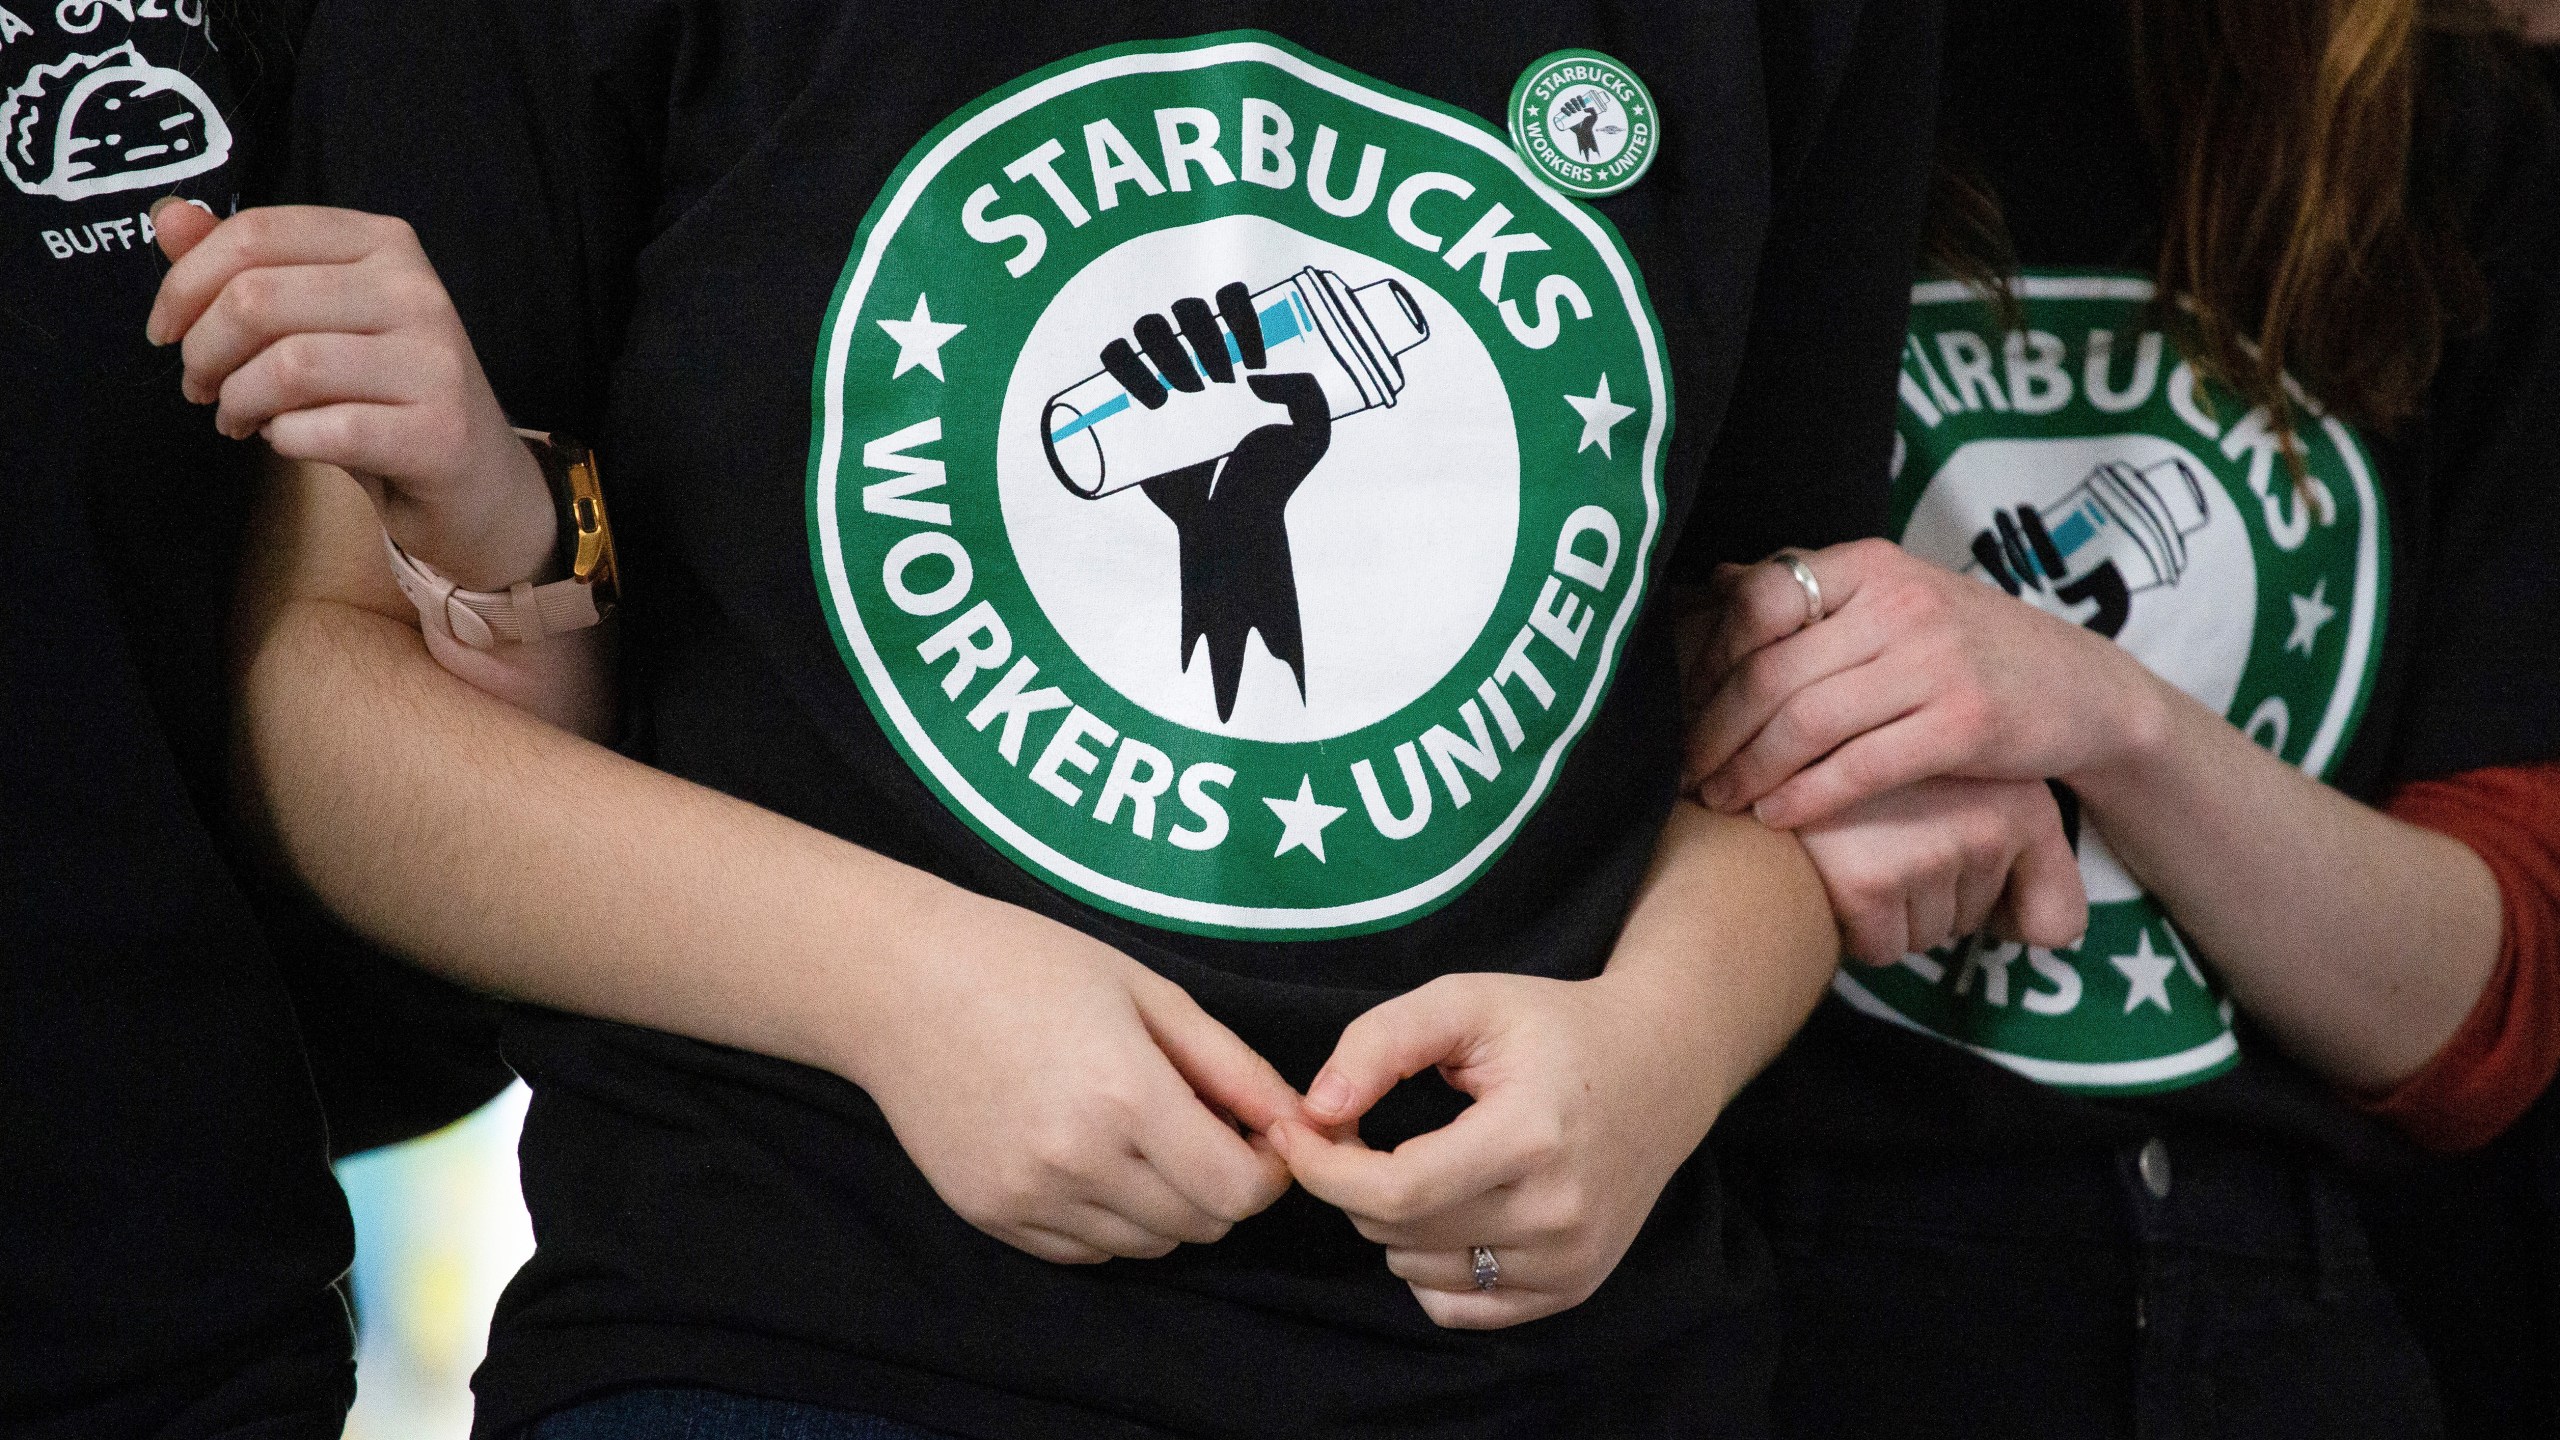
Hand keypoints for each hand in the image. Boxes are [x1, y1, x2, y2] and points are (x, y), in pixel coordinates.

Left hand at [146, 201, 554, 591]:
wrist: (474, 480)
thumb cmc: (380, 393)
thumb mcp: (313, 318)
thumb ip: (243, 266)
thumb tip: (169, 217)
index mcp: (384, 244)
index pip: (256, 233)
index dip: (184, 284)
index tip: (165, 332)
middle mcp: (418, 291)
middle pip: (258, 299)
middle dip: (203, 351)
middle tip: (200, 386)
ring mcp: (436, 362)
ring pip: (286, 366)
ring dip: (238, 401)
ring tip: (238, 419)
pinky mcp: (439, 432)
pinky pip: (322, 430)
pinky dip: (285, 441)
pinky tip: (290, 442)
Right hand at [849, 894, 1298, 1264]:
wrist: (898, 983)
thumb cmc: (1027, 965)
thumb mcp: (1147, 991)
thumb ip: (1231, 1066)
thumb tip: (1299, 1121)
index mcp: (1126, 1097)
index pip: (1237, 1191)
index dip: (1267, 1170)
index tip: (1258, 1134)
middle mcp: (1078, 1162)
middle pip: (1199, 1226)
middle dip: (1223, 1186)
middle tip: (1204, 1128)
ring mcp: (1029, 1198)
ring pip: (1147, 1245)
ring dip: (1168, 1205)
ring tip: (1142, 1136)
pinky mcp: (992, 1216)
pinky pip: (1085, 1251)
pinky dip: (1110, 1219)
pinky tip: (1093, 1156)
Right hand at [1102, 282, 1332, 721]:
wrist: (1231, 524)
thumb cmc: (1272, 479)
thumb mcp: (1312, 437)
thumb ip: (1309, 395)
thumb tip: (1254, 377)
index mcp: (1239, 354)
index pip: (1231, 302)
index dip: (1239, 312)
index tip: (1256, 361)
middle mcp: (1198, 357)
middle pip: (1187, 310)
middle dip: (1203, 334)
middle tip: (1222, 381)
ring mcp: (1162, 377)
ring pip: (1148, 327)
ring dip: (1164, 347)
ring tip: (1187, 394)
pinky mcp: (1131, 404)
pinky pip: (1115, 359)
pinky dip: (1125, 364)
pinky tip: (1155, 402)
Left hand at [1270, 970, 1716, 1328]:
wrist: (1661, 1068)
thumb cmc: (1554, 1028)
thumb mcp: (1466, 1002)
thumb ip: (1382, 1041)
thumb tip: (1316, 1109)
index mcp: (1532, 1136)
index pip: (1396, 1190)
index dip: (1325, 1168)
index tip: (1295, 1130)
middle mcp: (1557, 1214)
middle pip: (1398, 1232)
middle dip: (1351, 1182)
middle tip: (1356, 1130)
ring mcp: (1568, 1262)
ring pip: (1416, 1272)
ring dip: (1391, 1221)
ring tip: (1417, 1159)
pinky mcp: (1569, 1289)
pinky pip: (1456, 1306)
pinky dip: (1428, 1264)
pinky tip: (1448, 1206)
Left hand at [1682, 540, 2169, 827]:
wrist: (2085, 690)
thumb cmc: (1969, 649)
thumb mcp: (1896, 599)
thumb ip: (1814, 593)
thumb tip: (1713, 583)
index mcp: (1871, 565)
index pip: (1757, 601)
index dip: (1704, 660)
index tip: (1675, 706)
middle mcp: (1900, 604)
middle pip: (1772, 670)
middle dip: (1713, 730)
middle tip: (1679, 771)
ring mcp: (1936, 662)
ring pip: (1807, 722)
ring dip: (1749, 770)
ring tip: (1717, 800)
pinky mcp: (1965, 724)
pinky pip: (1860, 766)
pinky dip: (1807, 796)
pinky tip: (1777, 816)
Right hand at [1796, 777, 2086, 964]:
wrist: (1765, 753)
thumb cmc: (1866, 778)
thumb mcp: (1964, 790)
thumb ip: (2028, 860)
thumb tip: (2054, 936)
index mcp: (2022, 796)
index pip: (2058, 924)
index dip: (2006, 918)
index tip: (1966, 876)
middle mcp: (1987, 820)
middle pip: (1975, 925)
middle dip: (1933, 899)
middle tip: (1888, 838)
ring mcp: (1928, 850)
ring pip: (1928, 936)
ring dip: (1894, 911)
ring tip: (1858, 845)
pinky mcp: (1869, 881)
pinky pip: (1883, 948)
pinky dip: (1855, 927)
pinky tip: (1836, 868)